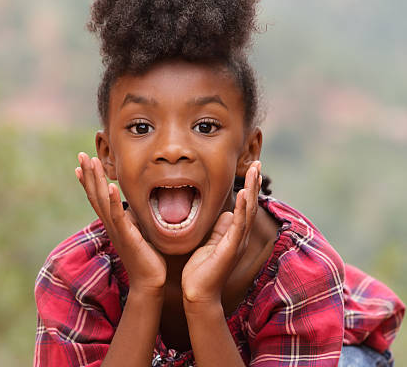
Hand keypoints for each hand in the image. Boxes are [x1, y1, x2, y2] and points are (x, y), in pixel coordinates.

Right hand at [75, 152, 166, 293]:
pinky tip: (109, 185)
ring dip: (95, 180)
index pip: (97, 197)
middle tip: (81, 154)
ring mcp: (116, 230)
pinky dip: (111, 200)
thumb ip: (134, 218)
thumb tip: (135, 205)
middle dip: (88, 173)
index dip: (88, 180)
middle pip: (94, 194)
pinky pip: (117, 215)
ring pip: (101, 200)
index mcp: (113, 223)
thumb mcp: (139, 232)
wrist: (150, 282)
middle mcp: (111, 224)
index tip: (81, 164)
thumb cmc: (147, 259)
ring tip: (90, 162)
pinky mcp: (126, 236)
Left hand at [181, 161, 261, 306]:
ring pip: (248, 211)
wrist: (197, 294)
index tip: (251, 168)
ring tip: (255, 170)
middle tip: (257, 162)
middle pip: (250, 204)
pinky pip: (238, 225)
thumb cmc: (201, 271)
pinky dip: (242, 209)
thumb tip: (225, 213)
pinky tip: (244, 194)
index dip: (249, 186)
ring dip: (252, 189)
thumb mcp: (210, 243)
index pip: (244, 205)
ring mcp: (237, 243)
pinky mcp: (230, 249)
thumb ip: (218, 229)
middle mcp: (239, 237)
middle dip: (254, 182)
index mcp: (234, 234)